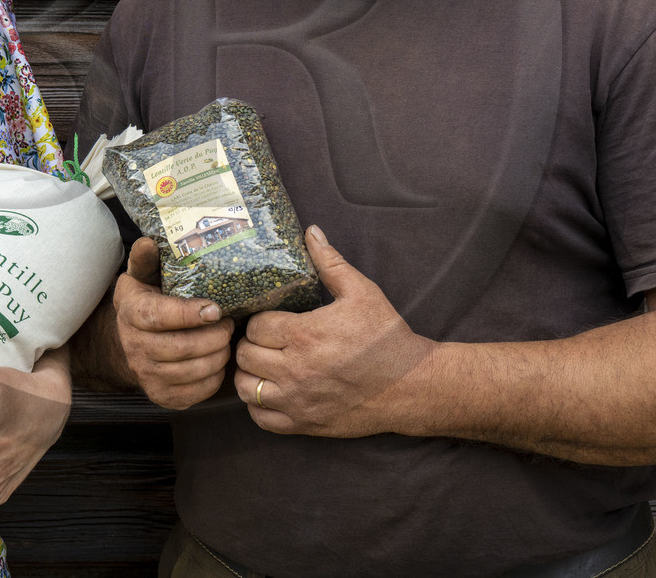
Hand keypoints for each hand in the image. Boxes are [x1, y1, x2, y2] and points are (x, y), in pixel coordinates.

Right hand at [114, 237, 234, 408]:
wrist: (129, 343)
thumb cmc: (146, 302)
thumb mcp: (142, 278)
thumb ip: (146, 260)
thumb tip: (149, 241)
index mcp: (131, 314)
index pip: (159, 317)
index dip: (189, 314)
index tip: (215, 308)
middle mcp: (135, 348)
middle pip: (181, 348)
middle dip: (214, 336)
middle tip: (230, 324)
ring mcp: (147, 375)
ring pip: (193, 371)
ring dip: (219, 355)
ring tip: (227, 340)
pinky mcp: (162, 396)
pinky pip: (197, 391)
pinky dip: (215, 377)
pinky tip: (218, 360)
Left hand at [235, 226, 434, 437]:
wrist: (410, 385)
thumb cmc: (386, 337)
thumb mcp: (362, 292)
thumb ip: (330, 262)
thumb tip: (311, 231)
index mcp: (305, 335)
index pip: (255, 326)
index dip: (259, 321)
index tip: (271, 320)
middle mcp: (295, 370)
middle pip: (245, 356)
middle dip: (251, 345)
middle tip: (265, 341)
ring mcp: (297, 400)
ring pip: (245, 388)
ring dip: (249, 374)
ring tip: (263, 364)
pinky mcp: (304, 424)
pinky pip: (261, 418)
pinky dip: (258, 405)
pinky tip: (270, 391)